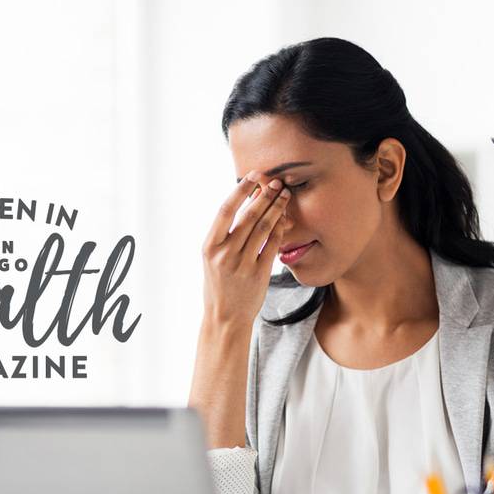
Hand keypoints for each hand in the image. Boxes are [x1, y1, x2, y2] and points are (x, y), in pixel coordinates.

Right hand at [201, 170, 290, 324]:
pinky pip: (272, 245)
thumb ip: (225, 234)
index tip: (253, 176)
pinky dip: (280, 229)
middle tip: (276, 182)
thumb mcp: (213, 258)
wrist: (224, 317)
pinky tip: (284, 219)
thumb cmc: (219, 284)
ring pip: (264, 228)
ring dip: (276, 208)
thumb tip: (246, 203)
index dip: (241, 191)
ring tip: (284, 196)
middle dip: (265, 195)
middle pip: (248, 216)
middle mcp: (224, 254)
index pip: (226, 210)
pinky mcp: (259, 274)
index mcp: (209, 246)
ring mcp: (242, 265)